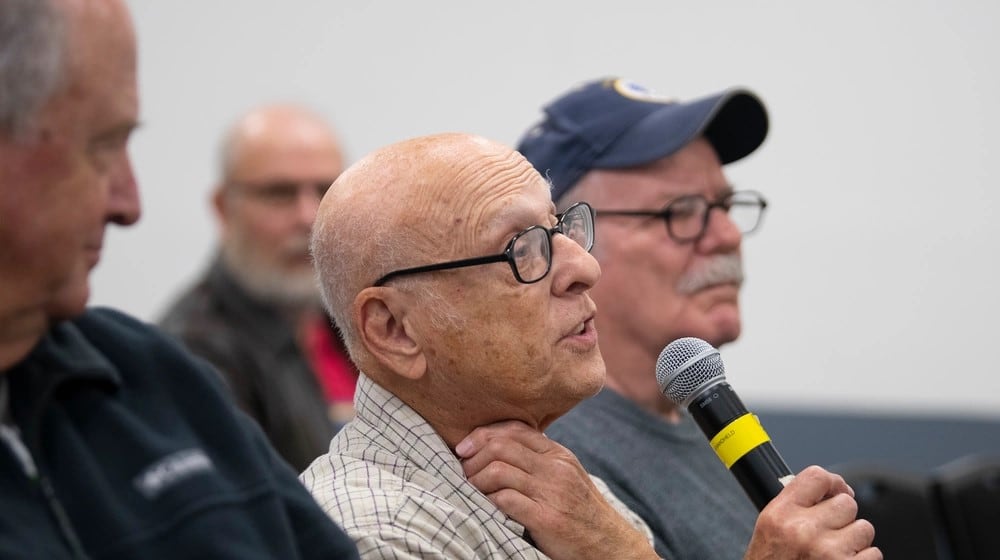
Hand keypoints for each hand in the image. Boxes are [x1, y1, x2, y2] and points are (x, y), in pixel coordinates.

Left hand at [456, 420, 657, 559]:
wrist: (610, 545)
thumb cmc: (580, 512)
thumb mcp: (565, 477)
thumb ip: (538, 461)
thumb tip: (497, 448)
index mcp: (558, 454)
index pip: (515, 428)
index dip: (482, 434)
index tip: (463, 448)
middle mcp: (556, 468)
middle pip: (501, 446)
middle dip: (473, 458)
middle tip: (462, 472)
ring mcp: (552, 493)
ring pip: (498, 471)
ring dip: (475, 481)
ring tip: (469, 491)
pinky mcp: (547, 519)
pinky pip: (505, 500)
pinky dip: (487, 502)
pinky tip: (484, 507)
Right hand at [745, 465, 880, 559]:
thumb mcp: (769, 532)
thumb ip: (793, 508)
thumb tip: (828, 490)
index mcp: (780, 515)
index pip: (817, 477)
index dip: (833, 483)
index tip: (837, 490)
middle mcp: (804, 530)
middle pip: (847, 503)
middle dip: (843, 518)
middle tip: (830, 534)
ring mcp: (828, 552)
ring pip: (864, 528)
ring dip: (855, 541)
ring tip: (835, 554)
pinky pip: (873, 554)